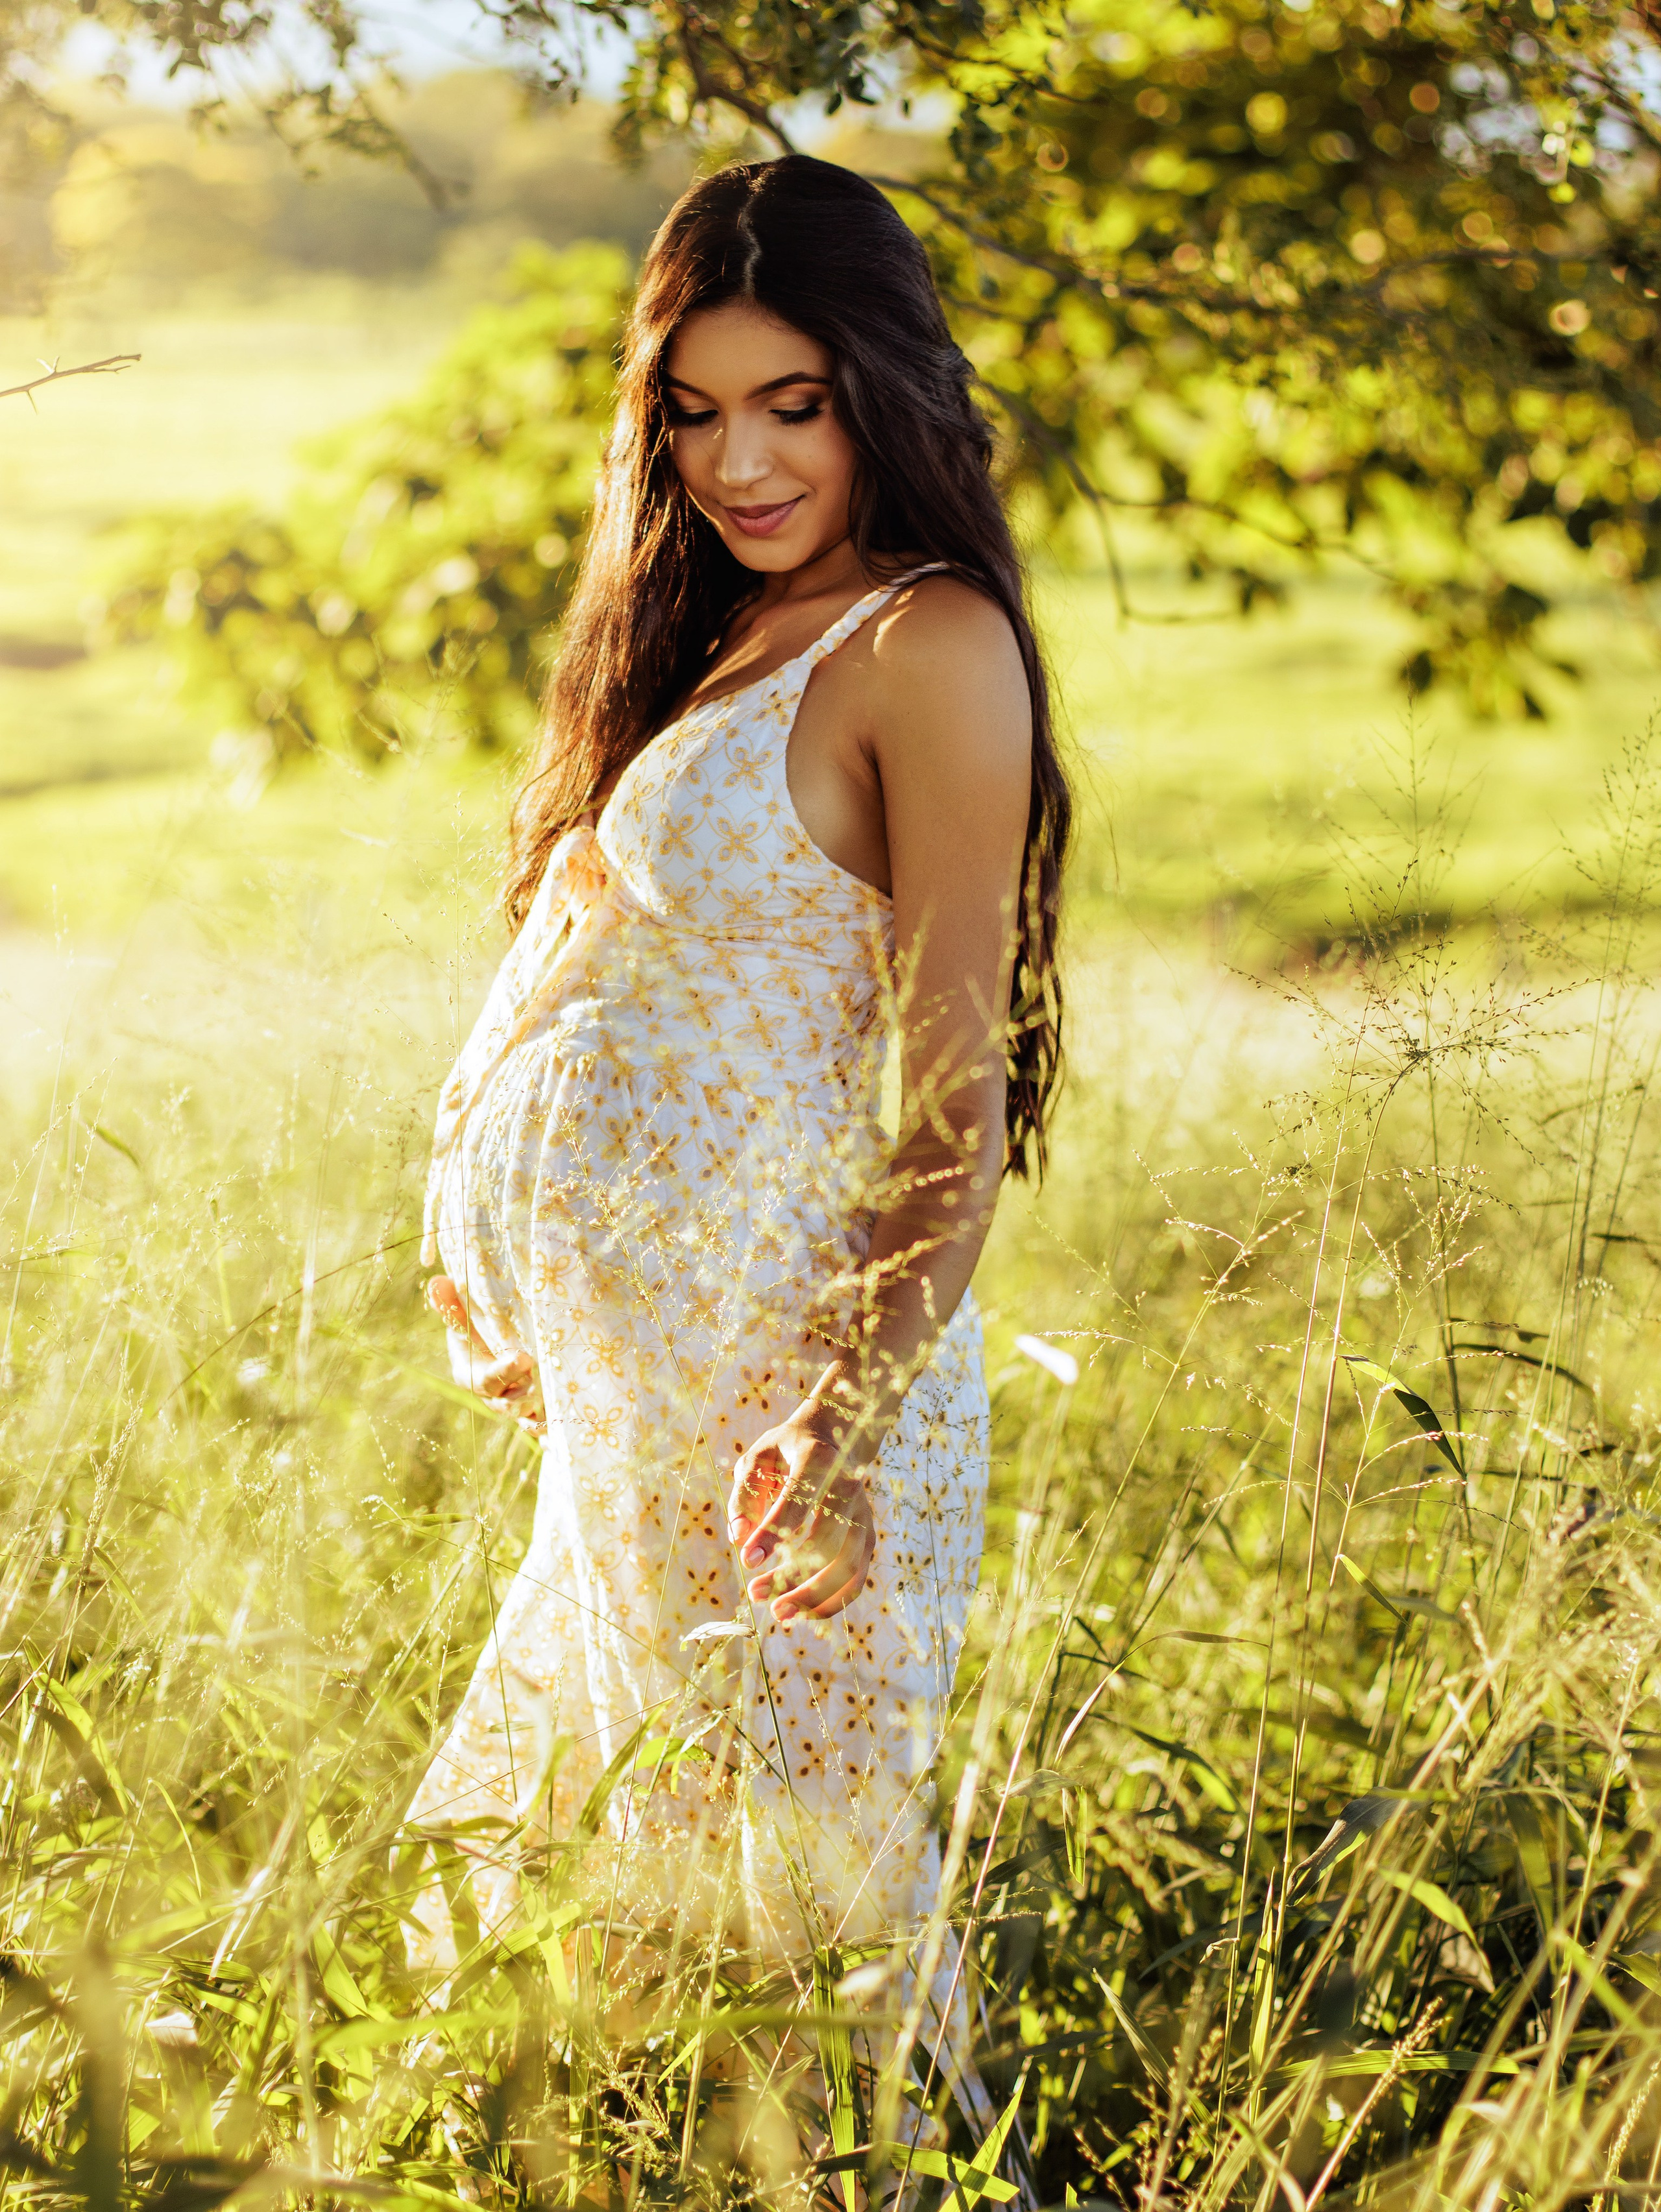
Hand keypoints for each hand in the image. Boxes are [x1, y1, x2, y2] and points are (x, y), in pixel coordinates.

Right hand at [427, 1276, 545, 1437]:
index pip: (487, 1379)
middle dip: (526, 1395)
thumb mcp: (463, 1320)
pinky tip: (568, 1422)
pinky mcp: (531, 1411)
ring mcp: (512, 1406)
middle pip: (509, 1403)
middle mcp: (492, 1396)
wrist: (492, 1349)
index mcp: (470, 1376)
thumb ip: (452, 1306)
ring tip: (559, 1405)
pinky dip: (552, 1425)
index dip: (505, 1371)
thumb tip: (437, 1282)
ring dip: (541, 1413)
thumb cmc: (475, 1332)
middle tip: (545, 1381)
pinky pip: (542, 1424)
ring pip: (527, 1419)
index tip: (523, 1358)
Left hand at [728, 1399, 875, 1623]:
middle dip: (792, 1575)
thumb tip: (740, 1540)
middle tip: (754, 1594)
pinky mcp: (868, 1537)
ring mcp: (864, 1515)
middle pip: (828, 1542)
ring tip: (778, 1613)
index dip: (772, 1533)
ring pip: (848, 1567)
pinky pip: (856, 1579)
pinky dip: (831, 1602)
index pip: (797, 1501)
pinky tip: (801, 1612)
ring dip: (813, 1596)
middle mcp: (849, 1487)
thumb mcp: (757, 1460)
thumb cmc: (786, 1452)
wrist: (835, 1437)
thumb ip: (745, 1496)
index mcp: (817, 1460)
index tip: (747, 1561)